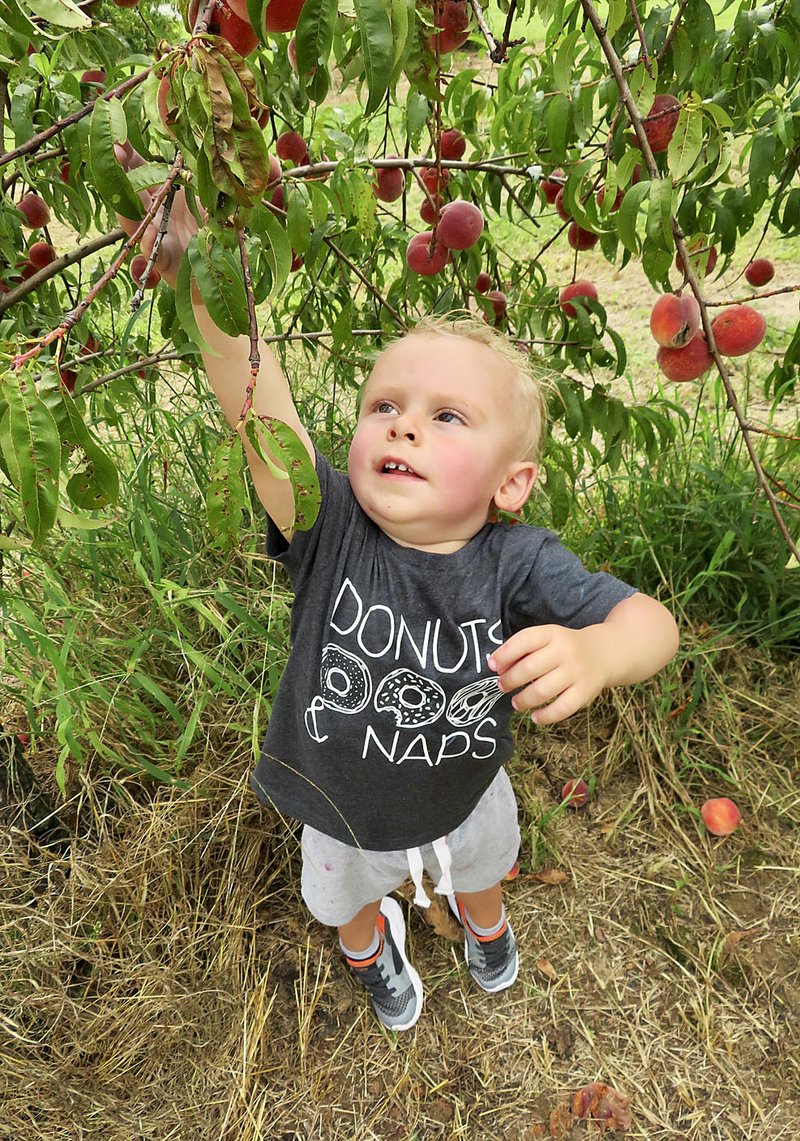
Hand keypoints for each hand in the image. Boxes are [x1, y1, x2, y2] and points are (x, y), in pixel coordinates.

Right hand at [113, 142, 201, 289]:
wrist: (221, 267)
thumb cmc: (214, 226)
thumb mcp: (211, 191)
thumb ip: (203, 165)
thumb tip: (209, 137)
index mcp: (163, 194)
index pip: (140, 170)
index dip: (128, 154)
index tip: (119, 135)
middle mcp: (154, 214)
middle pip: (130, 191)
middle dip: (119, 171)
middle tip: (114, 149)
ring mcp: (156, 237)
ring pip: (132, 222)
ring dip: (125, 206)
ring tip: (122, 184)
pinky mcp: (165, 262)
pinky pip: (151, 252)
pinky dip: (147, 243)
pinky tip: (148, 232)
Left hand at [487, 624, 609, 725]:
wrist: (604, 653)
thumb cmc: (564, 647)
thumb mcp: (547, 639)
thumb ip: (524, 649)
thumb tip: (497, 667)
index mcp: (552, 634)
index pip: (525, 640)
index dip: (505, 654)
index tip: (491, 666)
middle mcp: (565, 651)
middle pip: (530, 668)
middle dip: (511, 680)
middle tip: (502, 686)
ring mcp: (576, 672)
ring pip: (543, 690)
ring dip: (524, 700)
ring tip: (516, 703)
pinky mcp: (585, 691)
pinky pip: (563, 708)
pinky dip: (546, 716)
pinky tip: (535, 717)